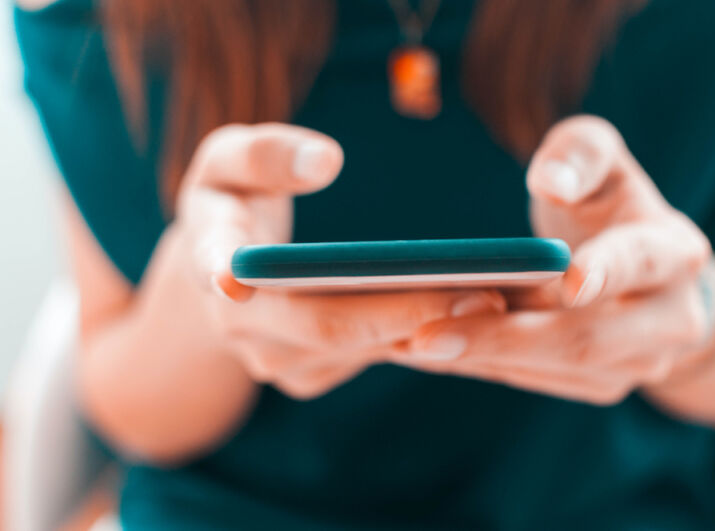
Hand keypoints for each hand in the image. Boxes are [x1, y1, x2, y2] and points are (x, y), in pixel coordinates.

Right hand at [175, 123, 505, 398]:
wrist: (227, 268)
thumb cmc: (234, 199)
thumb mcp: (229, 160)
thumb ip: (263, 153)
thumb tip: (324, 160)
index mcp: (214, 260)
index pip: (225, 269)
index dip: (241, 276)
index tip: (254, 281)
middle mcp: (242, 326)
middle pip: (328, 326)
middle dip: (408, 311)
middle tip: (485, 292)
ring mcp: (278, 359)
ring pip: (360, 350)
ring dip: (427, 329)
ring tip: (496, 299)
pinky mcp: (311, 373)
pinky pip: (371, 357)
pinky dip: (420, 337)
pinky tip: (471, 313)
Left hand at [392, 116, 714, 403]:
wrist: (645, 276)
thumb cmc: (608, 206)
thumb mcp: (602, 162)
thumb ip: (581, 152)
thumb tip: (550, 180)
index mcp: (673, 254)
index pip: (642, 262)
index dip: (607, 270)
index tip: (568, 280)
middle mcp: (668, 320)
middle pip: (585, 338)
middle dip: (502, 338)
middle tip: (424, 336)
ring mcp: (637, 363)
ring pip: (552, 369)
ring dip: (477, 359)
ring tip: (403, 346)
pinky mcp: (599, 384)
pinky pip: (533, 380)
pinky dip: (478, 365)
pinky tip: (423, 352)